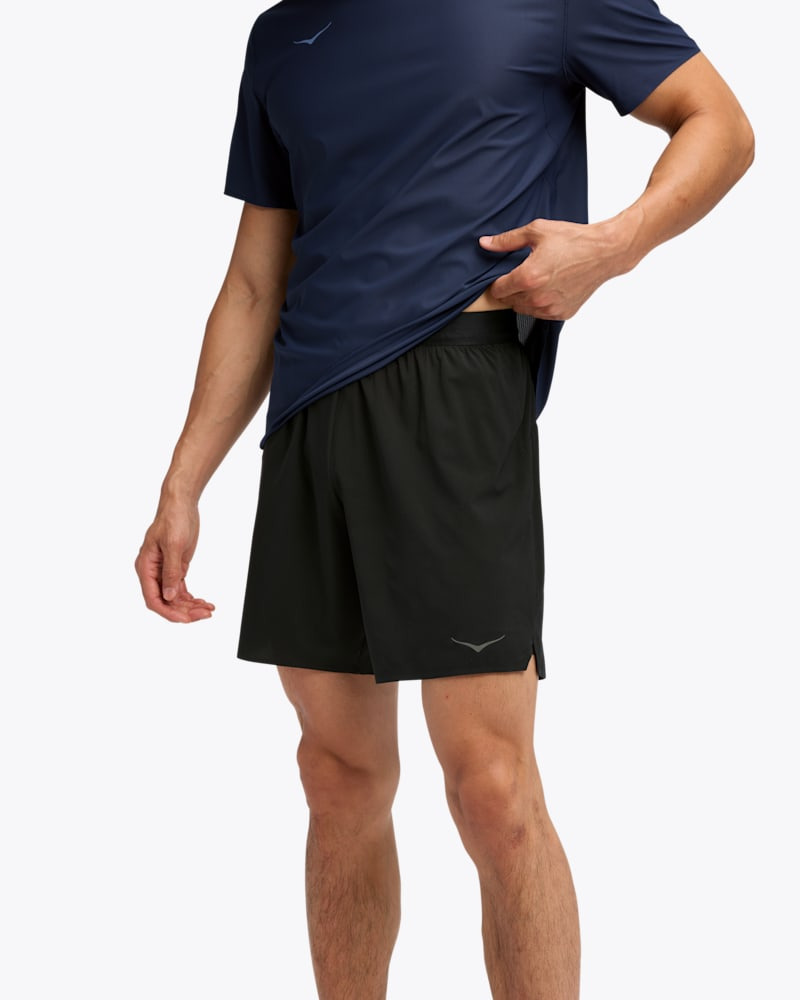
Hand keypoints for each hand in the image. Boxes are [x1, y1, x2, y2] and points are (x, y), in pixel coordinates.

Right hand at [135, 501, 214, 622]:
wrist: (181, 504)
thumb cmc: (173, 519)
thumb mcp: (174, 545)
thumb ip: (171, 572)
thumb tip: (169, 596)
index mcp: (145, 567)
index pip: (153, 599)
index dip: (168, 611)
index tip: (186, 619)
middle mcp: (152, 572)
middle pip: (165, 601)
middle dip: (184, 611)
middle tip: (204, 614)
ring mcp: (164, 571)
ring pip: (174, 598)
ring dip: (190, 606)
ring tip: (208, 610)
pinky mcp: (175, 568)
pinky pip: (181, 589)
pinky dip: (191, 598)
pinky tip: (203, 603)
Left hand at [478, 217, 628, 319]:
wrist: (604, 252)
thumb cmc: (573, 239)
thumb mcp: (537, 231)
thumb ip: (507, 240)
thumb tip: (484, 243)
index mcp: (528, 277)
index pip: (497, 290)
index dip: (498, 281)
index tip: (505, 274)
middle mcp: (537, 297)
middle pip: (509, 301)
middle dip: (512, 289)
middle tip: (525, 273)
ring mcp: (550, 308)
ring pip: (524, 309)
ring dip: (525, 298)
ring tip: (539, 279)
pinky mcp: (562, 313)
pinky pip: (541, 314)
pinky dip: (541, 303)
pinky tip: (551, 287)